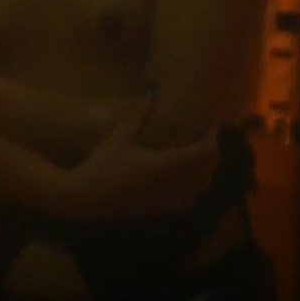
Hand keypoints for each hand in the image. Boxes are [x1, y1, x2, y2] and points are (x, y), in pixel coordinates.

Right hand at [62, 89, 219, 220]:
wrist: (86, 199)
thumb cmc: (102, 165)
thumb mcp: (121, 137)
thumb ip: (140, 114)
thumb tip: (152, 91)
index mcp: (165, 165)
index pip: (204, 152)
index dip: (213, 137)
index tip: (212, 123)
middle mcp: (172, 185)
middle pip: (208, 169)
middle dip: (213, 151)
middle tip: (208, 135)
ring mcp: (168, 200)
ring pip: (202, 187)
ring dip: (207, 170)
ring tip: (200, 154)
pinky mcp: (161, 210)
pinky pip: (190, 200)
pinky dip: (196, 187)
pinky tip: (188, 178)